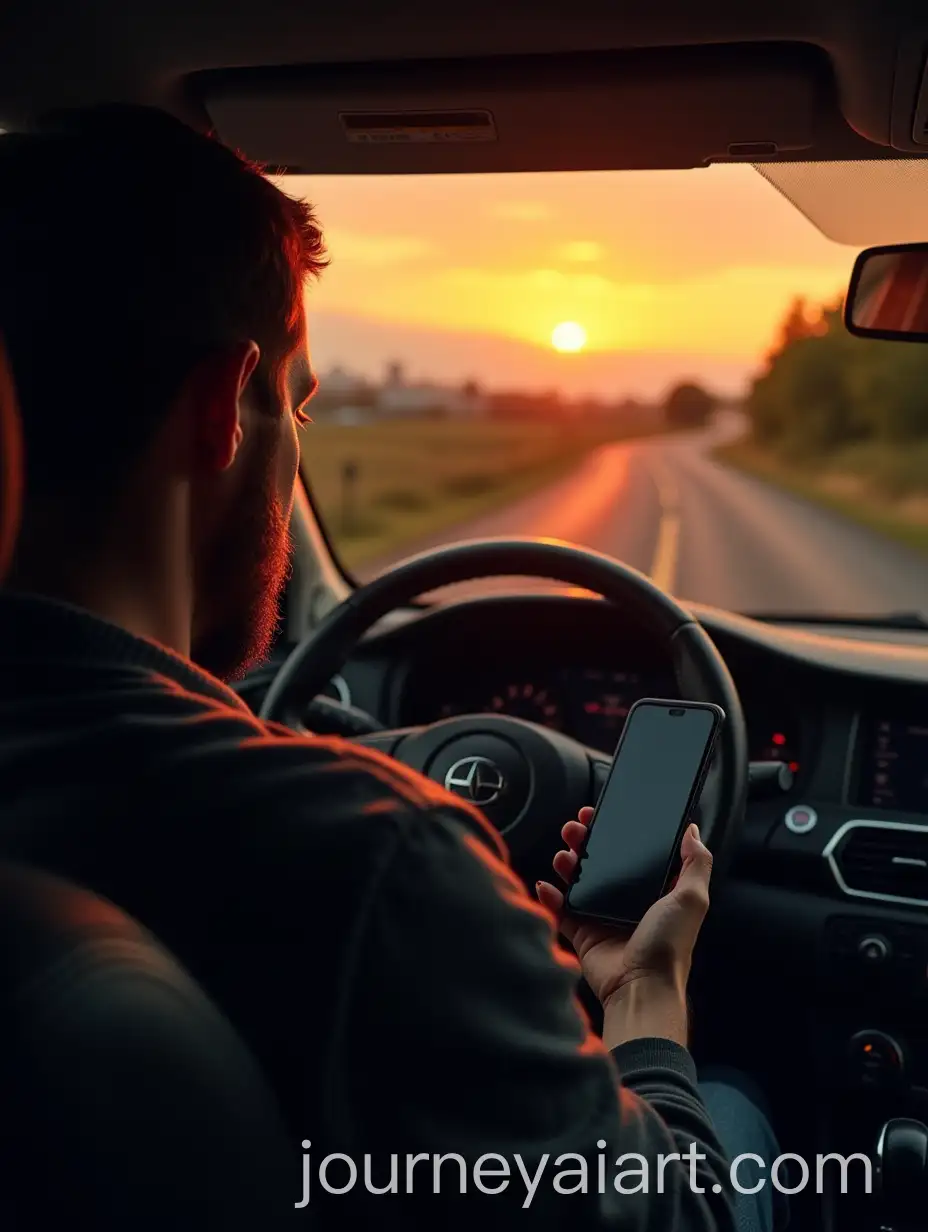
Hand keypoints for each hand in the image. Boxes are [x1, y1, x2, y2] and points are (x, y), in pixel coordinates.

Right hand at [536, 809, 712, 1046]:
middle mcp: (627, 902)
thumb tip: (693, 831)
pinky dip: (550, 897)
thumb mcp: (692, 899)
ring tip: (562, 854)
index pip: (631, 854)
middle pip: (600, 863)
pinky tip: (545, 884)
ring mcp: (602, 918)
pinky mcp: (582, 934)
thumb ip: (696, 863)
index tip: (601, 815)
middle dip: (585, 843)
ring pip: (578, 882)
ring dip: (566, 864)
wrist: (641, 988)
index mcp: (653, 891)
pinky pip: (560, 910)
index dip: (616, 832)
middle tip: (574, 829)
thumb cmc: (669, 945)